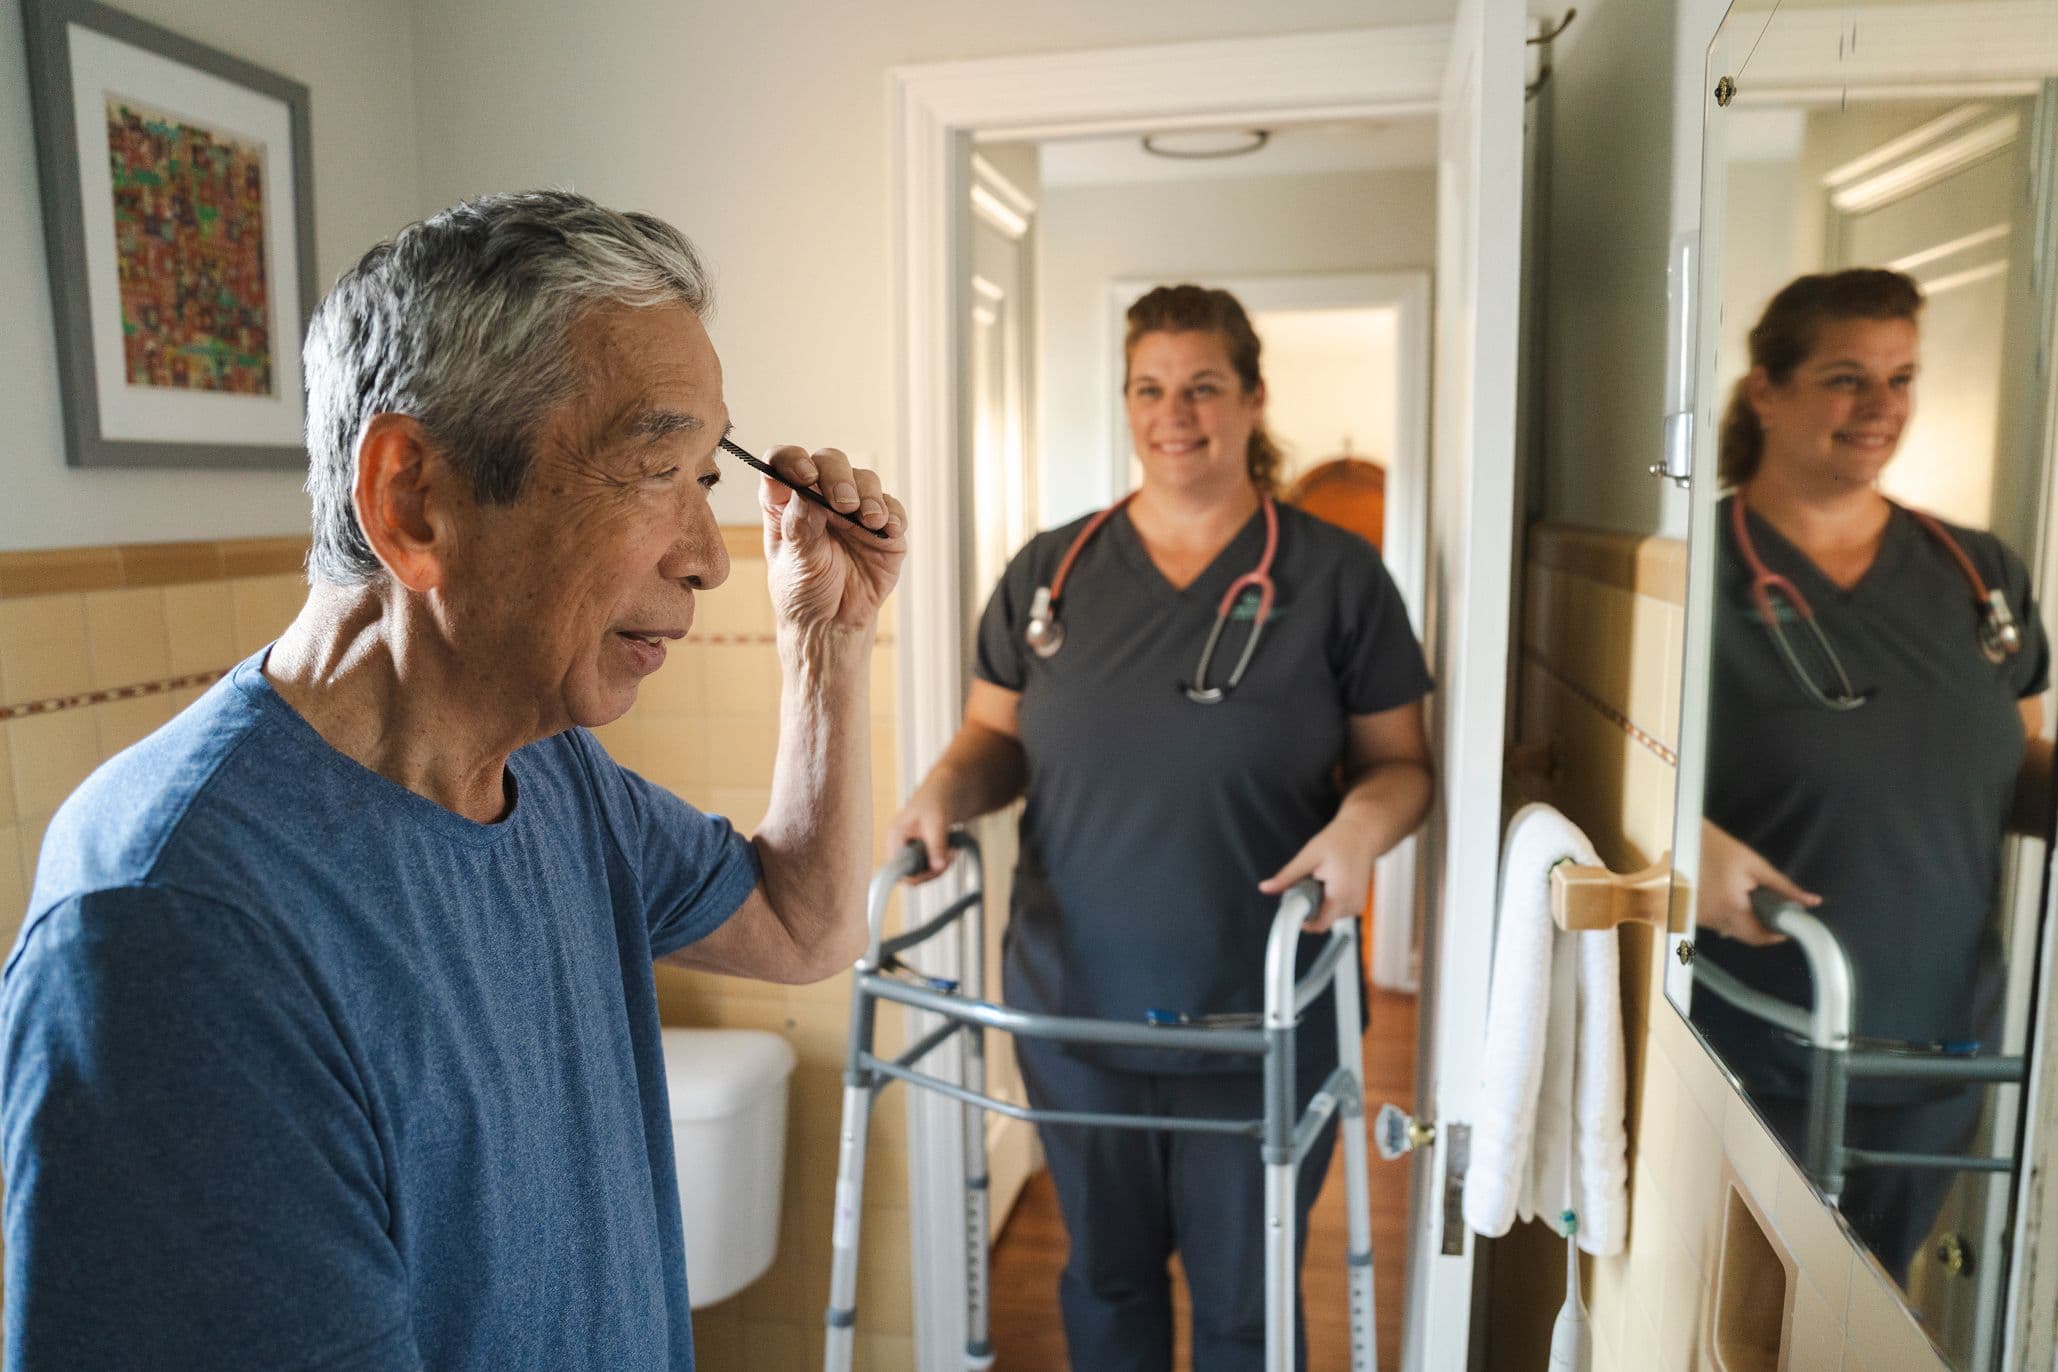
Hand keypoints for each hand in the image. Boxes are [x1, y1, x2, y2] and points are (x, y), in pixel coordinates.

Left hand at [760, 446, 906, 630]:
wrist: (833, 625)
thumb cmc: (804, 592)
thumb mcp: (795, 561)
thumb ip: (800, 525)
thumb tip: (805, 488)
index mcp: (787, 501)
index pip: (785, 462)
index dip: (793, 459)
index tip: (804, 475)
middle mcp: (820, 497)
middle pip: (830, 462)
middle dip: (838, 476)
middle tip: (843, 503)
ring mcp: (855, 510)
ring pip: (865, 480)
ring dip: (869, 495)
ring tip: (869, 520)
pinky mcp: (883, 528)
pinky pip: (893, 509)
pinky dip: (893, 514)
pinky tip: (888, 529)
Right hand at [884, 791, 953, 885]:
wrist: (948, 789)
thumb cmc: (937, 798)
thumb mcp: (937, 822)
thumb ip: (937, 846)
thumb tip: (938, 867)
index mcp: (895, 837)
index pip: (898, 871)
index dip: (917, 874)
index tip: (937, 868)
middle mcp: (899, 846)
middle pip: (912, 875)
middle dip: (933, 870)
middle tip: (950, 857)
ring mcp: (909, 850)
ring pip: (923, 874)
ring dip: (941, 867)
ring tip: (952, 851)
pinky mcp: (920, 852)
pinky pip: (929, 868)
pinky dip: (943, 863)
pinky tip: (952, 851)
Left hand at [1258, 816, 1374, 933]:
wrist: (1362, 834)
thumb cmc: (1340, 841)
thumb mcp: (1308, 856)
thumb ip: (1287, 876)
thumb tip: (1266, 888)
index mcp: (1341, 894)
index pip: (1318, 925)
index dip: (1301, 920)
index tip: (1292, 906)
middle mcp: (1352, 904)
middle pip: (1320, 920)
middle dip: (1308, 905)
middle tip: (1308, 882)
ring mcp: (1357, 905)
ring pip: (1327, 916)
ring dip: (1318, 902)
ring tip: (1321, 878)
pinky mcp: (1357, 904)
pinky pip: (1335, 910)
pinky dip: (1327, 900)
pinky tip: (1329, 882)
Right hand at [1696, 820, 1816, 945]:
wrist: (1683, 838)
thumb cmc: (1720, 848)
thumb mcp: (1755, 865)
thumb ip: (1784, 888)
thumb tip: (1812, 902)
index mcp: (1731, 907)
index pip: (1757, 937)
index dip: (1775, 935)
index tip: (1785, 926)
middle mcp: (1712, 918)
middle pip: (1743, 936)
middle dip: (1759, 926)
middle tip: (1765, 905)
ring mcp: (1698, 918)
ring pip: (1729, 930)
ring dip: (1740, 920)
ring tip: (1741, 895)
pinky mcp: (1688, 915)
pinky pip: (1715, 923)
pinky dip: (1724, 915)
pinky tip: (1723, 895)